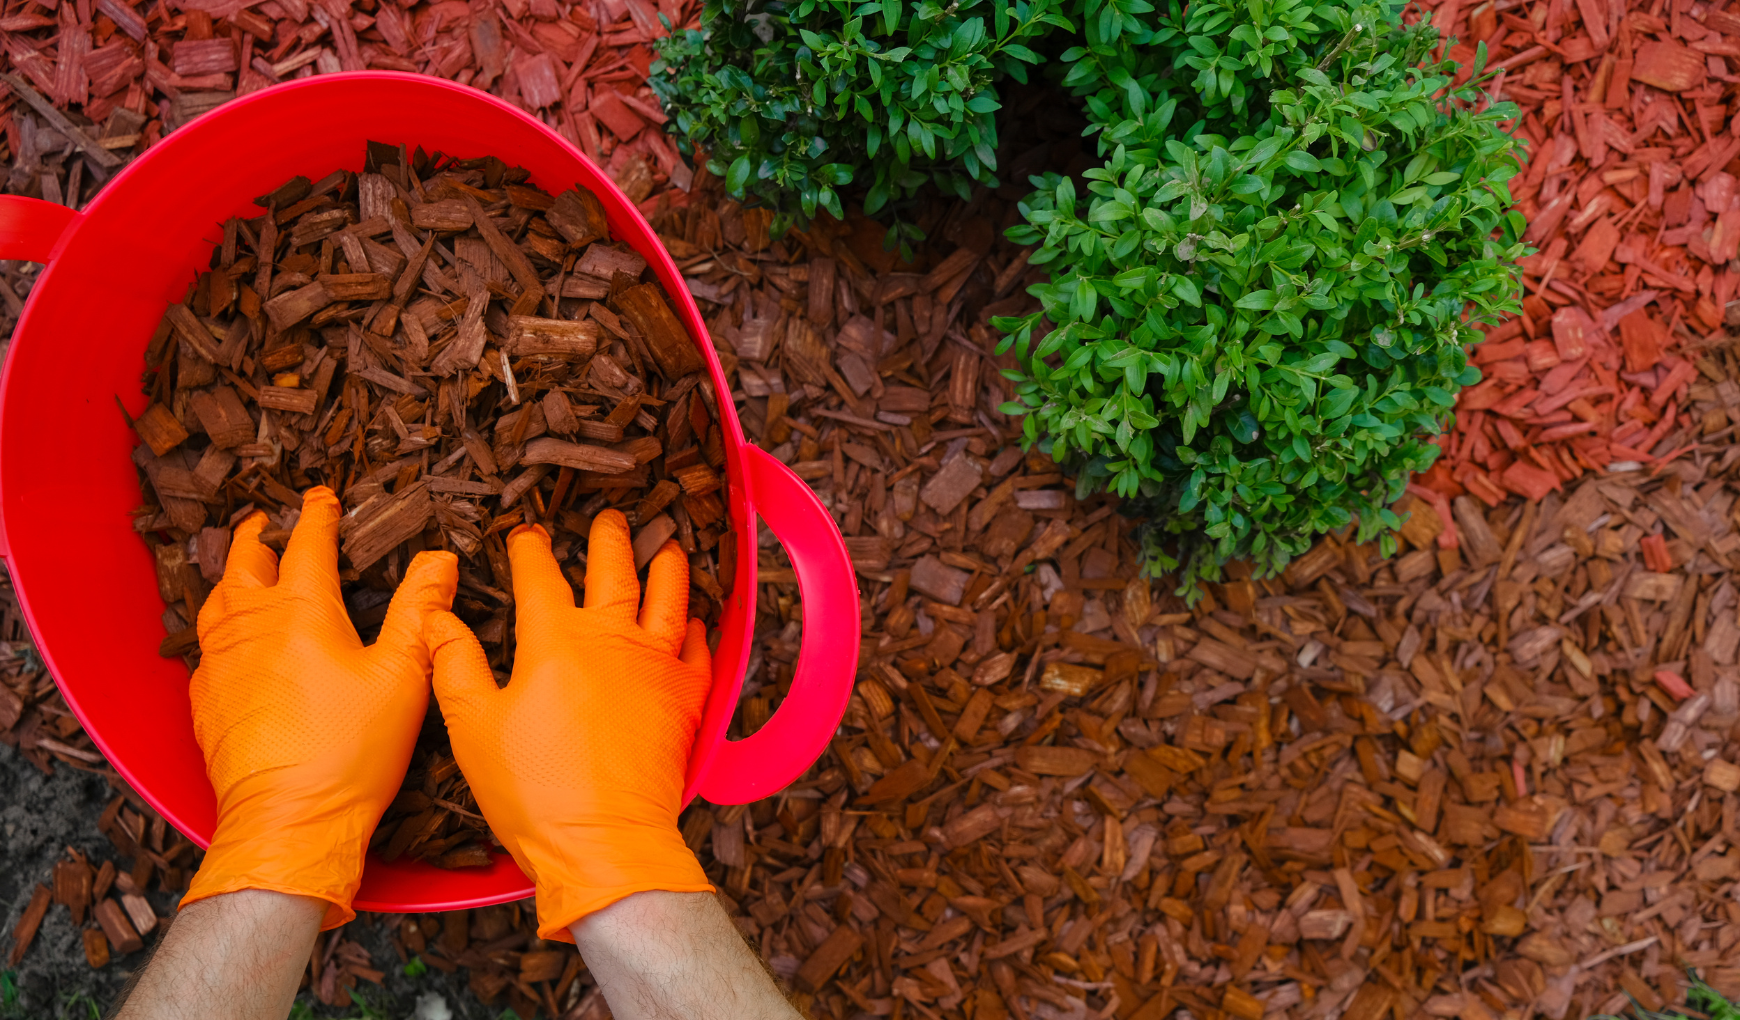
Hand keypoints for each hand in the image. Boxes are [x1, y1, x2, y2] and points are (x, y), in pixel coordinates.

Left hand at [184, 486, 456, 928]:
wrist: (288, 820)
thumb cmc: (350, 752)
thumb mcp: (403, 676)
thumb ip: (422, 611)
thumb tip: (440, 560)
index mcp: (302, 611)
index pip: (308, 544)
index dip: (319, 515)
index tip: (324, 497)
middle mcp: (251, 626)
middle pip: (245, 560)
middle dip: (259, 534)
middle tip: (270, 521)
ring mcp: (221, 663)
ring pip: (217, 599)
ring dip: (232, 574)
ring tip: (245, 568)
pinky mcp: (206, 700)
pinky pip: (205, 646)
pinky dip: (219, 624)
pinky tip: (231, 638)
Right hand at [425, 511, 713, 939]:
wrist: (603, 840)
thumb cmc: (533, 790)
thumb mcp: (472, 726)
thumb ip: (455, 664)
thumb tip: (437, 619)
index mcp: (554, 639)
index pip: (539, 578)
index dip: (530, 551)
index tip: (526, 534)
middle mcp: (612, 639)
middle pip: (614, 571)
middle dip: (610, 539)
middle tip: (612, 519)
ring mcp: (656, 665)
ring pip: (669, 598)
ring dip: (668, 567)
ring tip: (668, 546)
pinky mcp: (686, 698)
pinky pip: (699, 650)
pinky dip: (698, 630)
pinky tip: (696, 622)